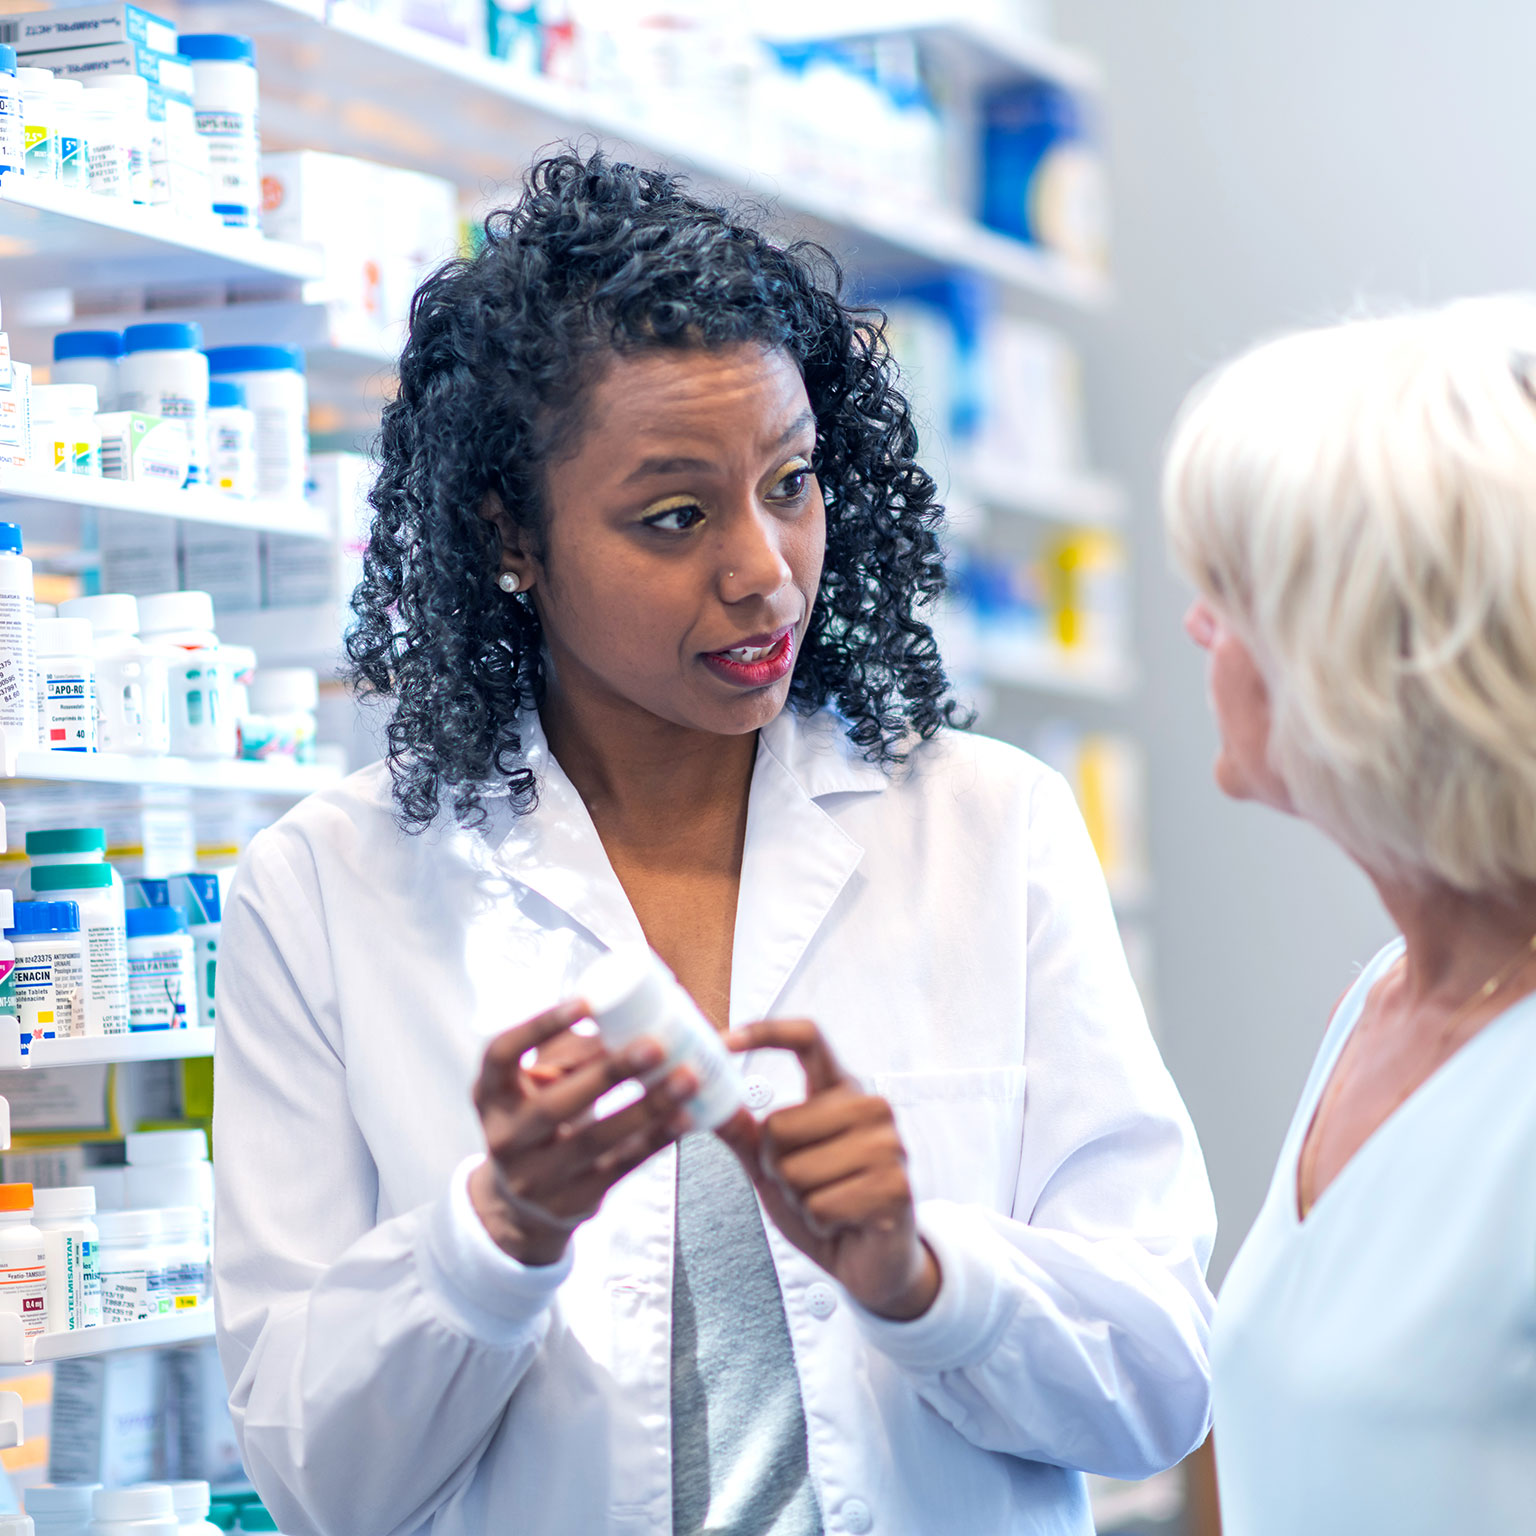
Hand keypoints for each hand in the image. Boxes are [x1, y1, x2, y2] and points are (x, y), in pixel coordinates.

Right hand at [470, 998, 695, 1265]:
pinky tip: (685, 1117)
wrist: (523, 1203)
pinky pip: (618, 1168)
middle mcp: (504, 1138)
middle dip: (609, 1074)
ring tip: (686, 1079)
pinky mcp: (571, 1203)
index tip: (588, 1002)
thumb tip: (634, 1015)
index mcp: (490, 1094)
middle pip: (554, 1105)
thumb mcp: (538, 1084)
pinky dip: (655, 1140)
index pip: (501, 1054)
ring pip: (594, 1140)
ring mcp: (535, 1178)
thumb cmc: (541, 1117)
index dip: (540, 1026)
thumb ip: (571, 1052)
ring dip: (646, 1107)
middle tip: (656, 1045)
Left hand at [716, 1018, 939, 1320]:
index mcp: (841, 1090)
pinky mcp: (894, 1186)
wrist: (873, 1261)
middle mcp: (871, 1107)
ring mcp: (888, 1145)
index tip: (724, 1040)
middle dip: (775, 1167)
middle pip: (780, 1125)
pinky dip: (818, 1223)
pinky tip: (842, 1223)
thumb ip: (745, 1135)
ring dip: (798, 1200)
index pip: (809, 1040)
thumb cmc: (825, 1203)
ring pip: (796, 1171)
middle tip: (804, 1184)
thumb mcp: (775, 1166)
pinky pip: (820, 1205)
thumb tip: (708, 1102)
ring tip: (827, 1203)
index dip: (766, 1032)